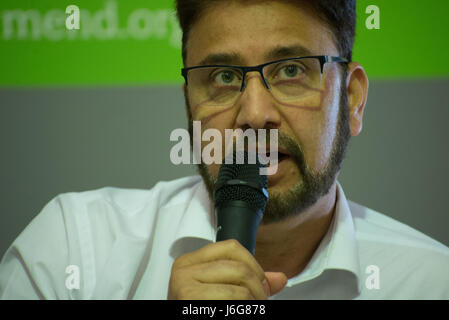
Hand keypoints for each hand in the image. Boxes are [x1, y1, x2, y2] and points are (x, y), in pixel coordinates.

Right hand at [168, 239, 287, 299]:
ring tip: (251, 309)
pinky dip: (243, 309)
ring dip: (253, 302)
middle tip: (262, 301)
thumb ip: (249, 282)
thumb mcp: (222, 291)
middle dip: (258, 286)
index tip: (261, 281)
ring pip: (238, 287)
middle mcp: (184, 269)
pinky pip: (231, 299)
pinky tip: (239, 312)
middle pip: (238, 266)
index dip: (253, 262)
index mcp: (190, 261)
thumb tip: (281, 278)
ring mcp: (184, 284)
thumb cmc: (199, 310)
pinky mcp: (189, 299)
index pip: (231, 246)